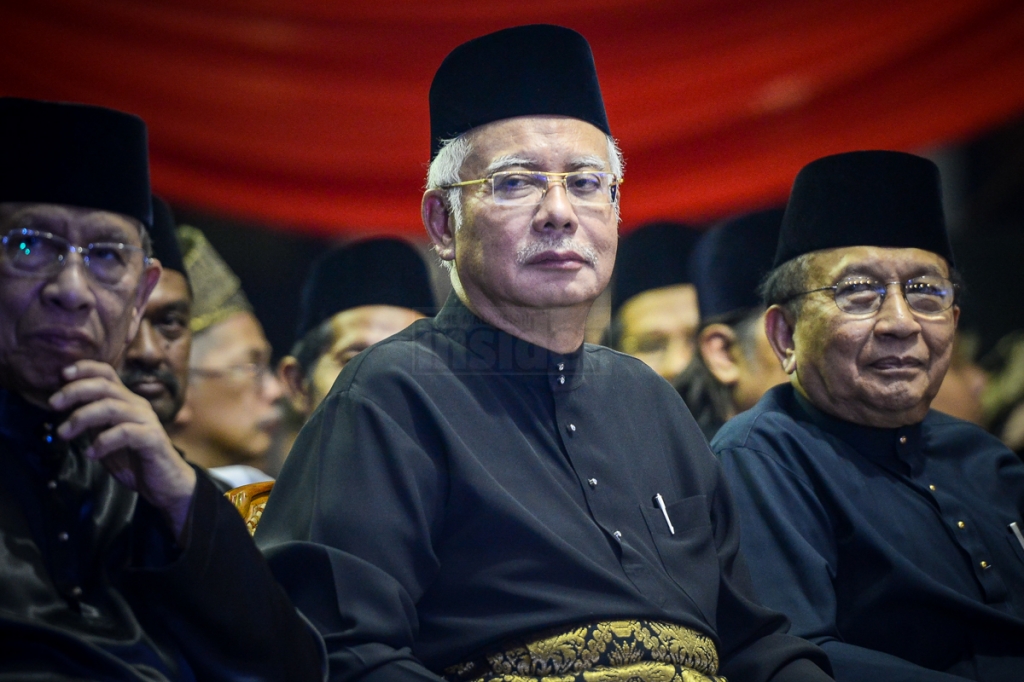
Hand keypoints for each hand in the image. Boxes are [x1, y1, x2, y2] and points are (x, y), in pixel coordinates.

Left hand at [49, 360, 197, 541]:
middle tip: (53, 404)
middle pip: (105, 386)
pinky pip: (124, 432)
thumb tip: (66, 410)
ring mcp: (146, 420)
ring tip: (64, 434)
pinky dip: (103, 442)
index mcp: (126, 402)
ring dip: (82, 417)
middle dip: (75, 391)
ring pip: (111, 407)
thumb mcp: (105, 438)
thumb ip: (92, 423)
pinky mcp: (152, 438)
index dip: (85, 369)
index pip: (107, 374)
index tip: (62, 374)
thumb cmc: (135, 460)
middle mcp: (137, 406)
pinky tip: (91, 454)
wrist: (165, 485)